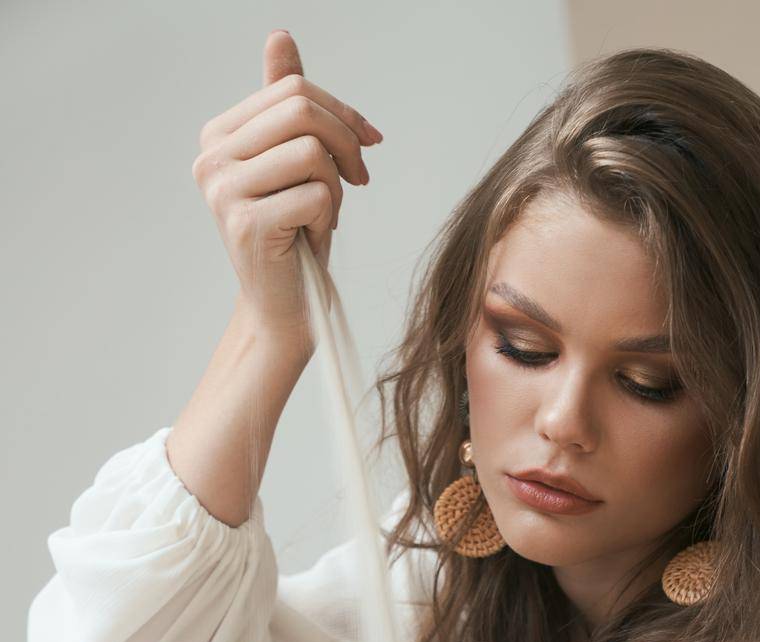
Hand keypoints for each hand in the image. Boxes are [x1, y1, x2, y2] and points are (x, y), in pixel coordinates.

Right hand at [191, 29, 382, 335]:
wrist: (283, 307)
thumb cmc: (294, 235)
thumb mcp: (294, 162)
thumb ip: (284, 105)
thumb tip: (280, 36)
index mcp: (219, 135)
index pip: (291, 89)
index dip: (342, 112)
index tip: (368, 143)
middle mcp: (212, 158)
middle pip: (301, 110)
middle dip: (346, 140)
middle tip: (361, 176)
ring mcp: (224, 191)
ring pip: (311, 151)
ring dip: (336, 183)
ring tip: (327, 211)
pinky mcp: (246, 224)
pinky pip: (315, 194)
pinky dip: (329, 214)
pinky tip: (315, 233)